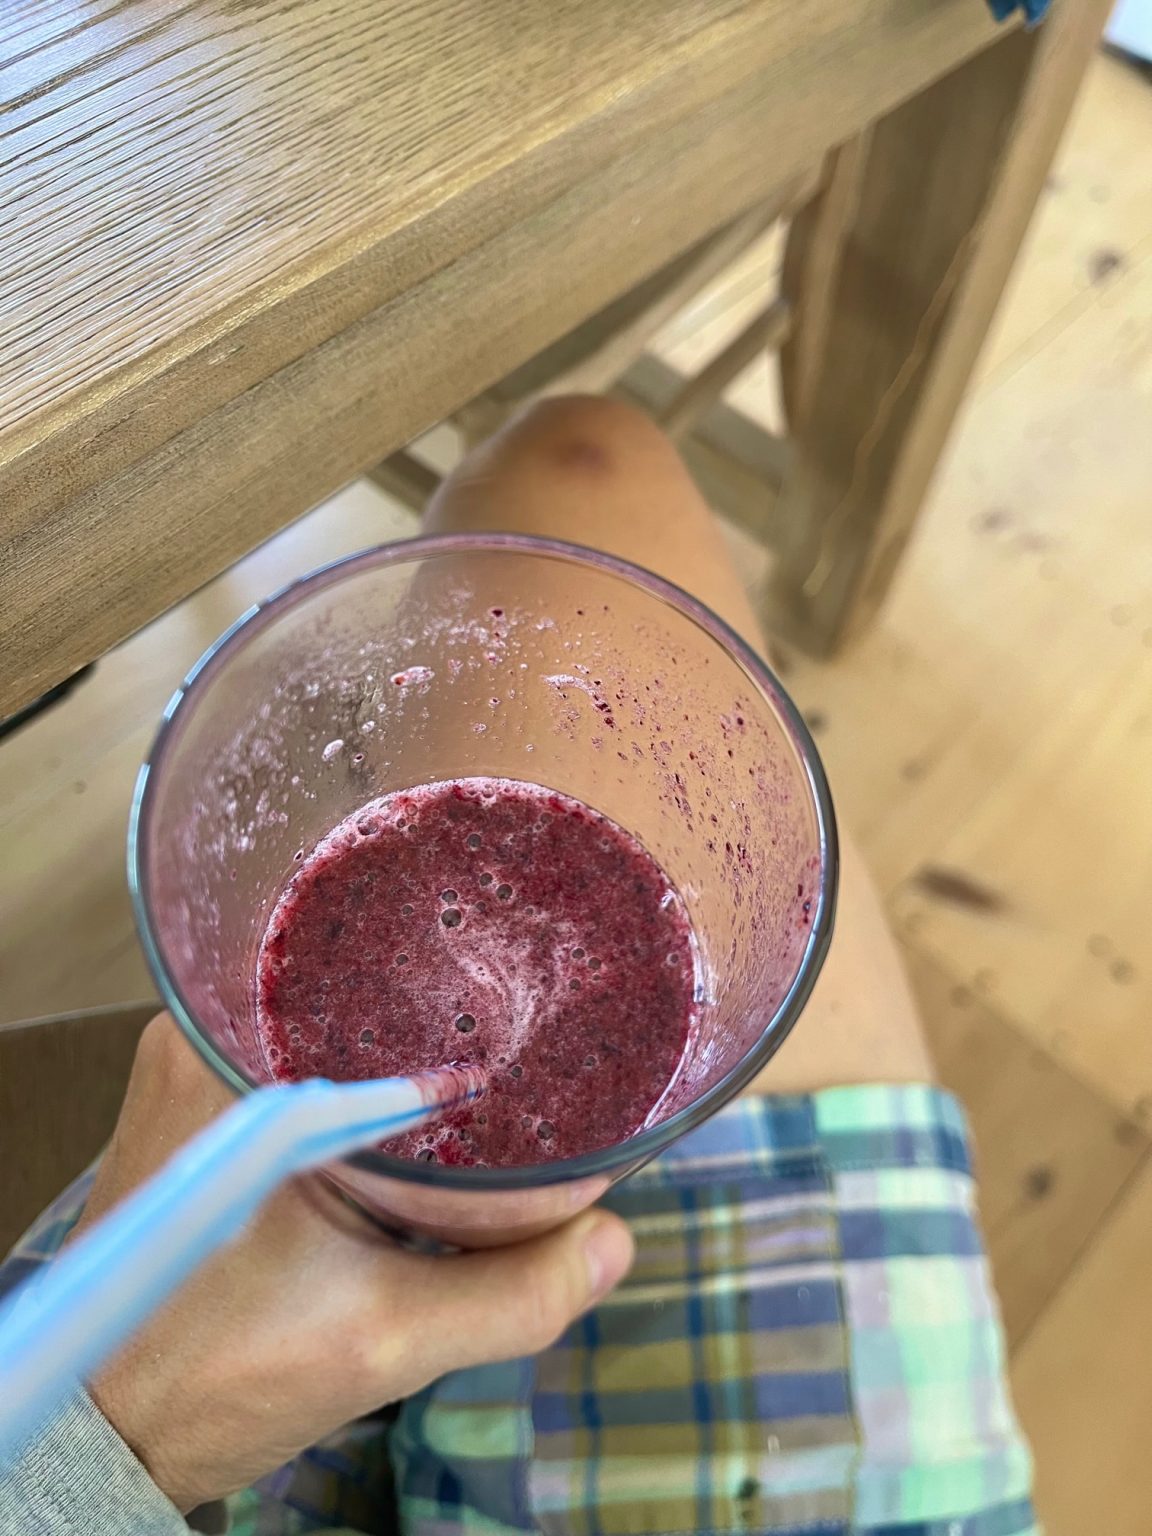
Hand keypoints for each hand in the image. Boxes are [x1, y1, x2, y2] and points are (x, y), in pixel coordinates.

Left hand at [74, 1014, 633, 1512]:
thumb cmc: (209, 1376)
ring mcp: (207, 1071)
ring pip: (349, 1043)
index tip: (543, 1020)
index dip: (467, 1001)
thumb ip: (507, 1294)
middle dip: (450, 1035)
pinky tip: (438, 1130)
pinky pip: (324, 1077)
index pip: (377, 983)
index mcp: (223, 1050)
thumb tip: (616, 1241)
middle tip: (542, 1051)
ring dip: (416, 1072)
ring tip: (504, 1085)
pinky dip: (381, 1103)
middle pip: (366, 1005)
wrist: (111, 1429)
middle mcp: (203, 1034)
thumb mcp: (376, 1338)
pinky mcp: (217, 1115)